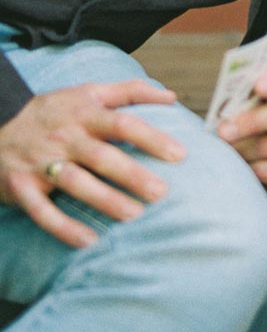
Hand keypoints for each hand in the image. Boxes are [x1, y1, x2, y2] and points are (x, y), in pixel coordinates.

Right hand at [0, 80, 186, 248]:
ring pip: (75, 183)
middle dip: (132, 174)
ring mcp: (41, 162)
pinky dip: (63, 227)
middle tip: (161, 192)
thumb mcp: (88, 91)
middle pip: (102, 156)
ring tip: (134, 216)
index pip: (123, 123)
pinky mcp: (21, 187)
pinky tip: (88, 241)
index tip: (179, 154)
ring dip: (104, 200)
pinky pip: (42, 211)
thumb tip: (172, 96)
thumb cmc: (54, 110)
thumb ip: (130, 91)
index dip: (151, 138)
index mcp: (85, 113)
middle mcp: (65, 137)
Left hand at [218, 61, 266, 208]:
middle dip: (253, 121)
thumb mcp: (242, 110)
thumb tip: (224, 115)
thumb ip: (238, 104)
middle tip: (224, 132)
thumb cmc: (245, 128)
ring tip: (226, 154)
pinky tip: (247, 170)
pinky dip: (261, 172)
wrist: (258, 163)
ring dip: (248, 150)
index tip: (258, 87)